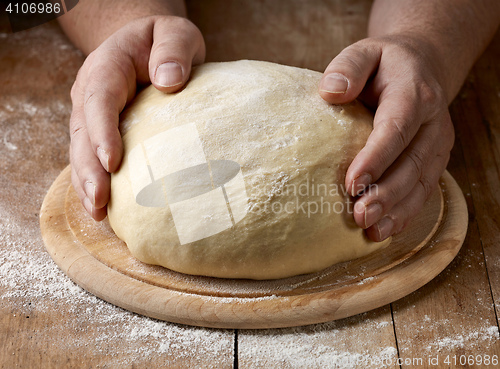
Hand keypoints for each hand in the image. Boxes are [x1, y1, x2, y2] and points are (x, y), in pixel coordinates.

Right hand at [69, 15, 204, 219]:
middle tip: (100, 202)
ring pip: (81, 151)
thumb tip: (168, 80)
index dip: (102, 131)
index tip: (112, 161)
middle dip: (89, 170)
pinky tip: (104, 210)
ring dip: (87, 183)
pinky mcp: (101, 132)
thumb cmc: (164, 42)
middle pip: (82, 133)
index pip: (99, 99)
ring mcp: (92, 115)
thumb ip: (174, 49)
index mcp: (107, 67)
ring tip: (99, 214)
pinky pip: (92, 158)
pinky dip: (95, 184)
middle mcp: (91, 93)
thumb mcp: (175, 32)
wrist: (148, 46)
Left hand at [319, 34, 454, 240]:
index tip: (352, 183)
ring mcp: (438, 144)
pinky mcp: (435, 160)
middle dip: (386, 194)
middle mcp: (433, 122)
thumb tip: (330, 92)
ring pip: (422, 183)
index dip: (376, 158)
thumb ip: (348, 67)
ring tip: (371, 232)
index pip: (396, 129)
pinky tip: (386, 230)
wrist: (420, 67)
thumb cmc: (384, 64)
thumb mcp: (364, 52)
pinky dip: (406, 213)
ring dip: (397, 210)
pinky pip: (424, 190)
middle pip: (412, 163)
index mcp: (414, 94)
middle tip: (359, 216)